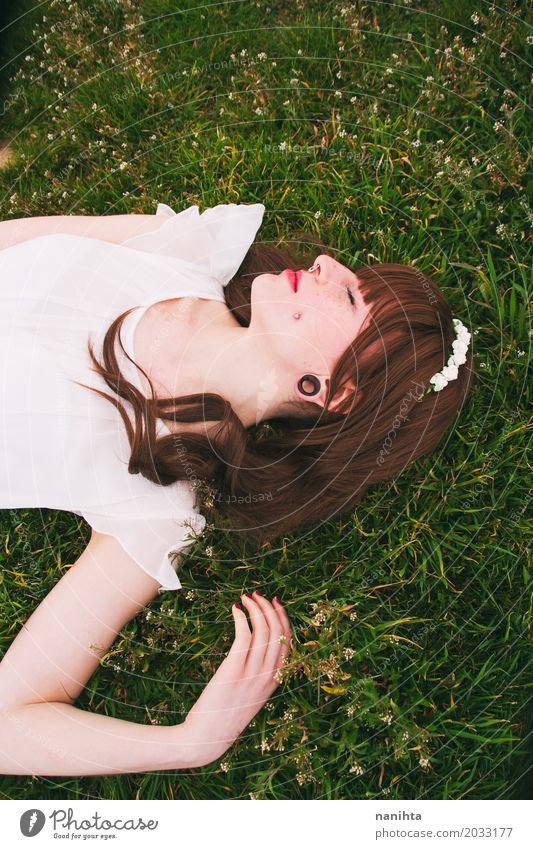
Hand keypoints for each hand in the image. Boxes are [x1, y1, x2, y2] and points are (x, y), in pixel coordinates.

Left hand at [183, 592, 291, 766]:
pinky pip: (244, 635)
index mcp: (276, 681)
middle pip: (279, 632)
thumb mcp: (251, 696)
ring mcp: (252, 673)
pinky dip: (242, 617)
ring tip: (246, 597)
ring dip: (256, 608)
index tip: (276, 602)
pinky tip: (235, 609)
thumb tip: (255, 649)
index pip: (289, 642)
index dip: (284, 618)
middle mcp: (268, 676)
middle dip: (270, 608)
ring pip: (264, 630)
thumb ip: (258, 676)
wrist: (206, 738)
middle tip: (258, 595)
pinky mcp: (234, 670)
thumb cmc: (225, 717)